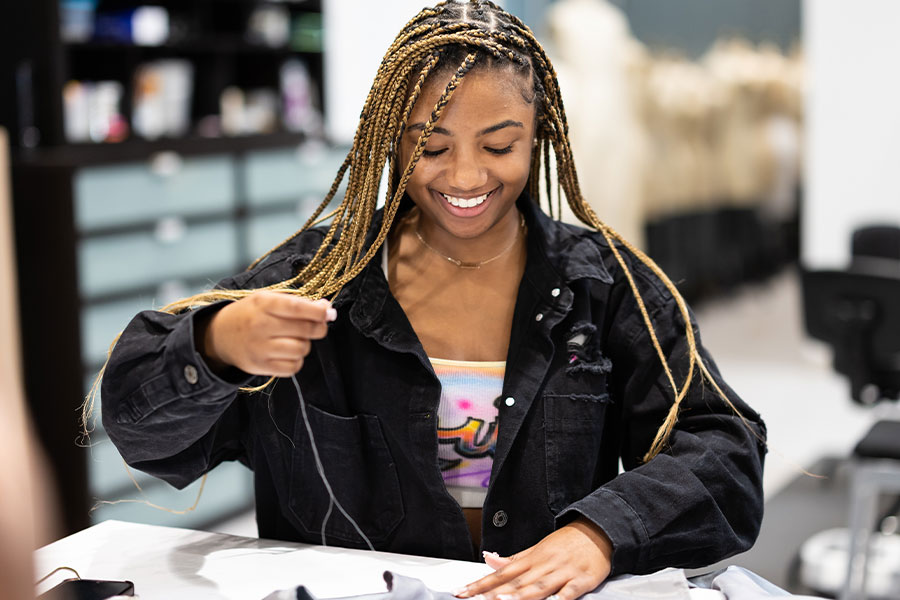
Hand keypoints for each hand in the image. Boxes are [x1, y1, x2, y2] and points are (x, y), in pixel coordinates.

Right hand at [201, 291, 334, 376]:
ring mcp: (260, 348)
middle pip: (305, 329)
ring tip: (296, 339)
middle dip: (318, 328)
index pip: (297, 308)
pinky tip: (289, 352)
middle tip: (317, 326)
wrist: (220, 335)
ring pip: (302, 349)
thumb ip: (298, 302)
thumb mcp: (268, 299)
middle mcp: (261, 325)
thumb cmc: (251, 314)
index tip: (328, 312)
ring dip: (306, 344)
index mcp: (264, 303)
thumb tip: (327, 310)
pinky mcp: (260, 366)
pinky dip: (297, 360)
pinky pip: (293, 367)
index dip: (318, 311)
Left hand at [455, 518, 612, 599]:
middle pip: (515, 582)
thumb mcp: (537, 548)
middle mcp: (543, 564)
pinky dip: (561, 598)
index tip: (463, 591)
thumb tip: (488, 558)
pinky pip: (570, 592)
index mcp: (531, 558)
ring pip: (539, 587)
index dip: (481, 583)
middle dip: (494, 593)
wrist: (597, 531)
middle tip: (475, 599)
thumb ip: (514, 559)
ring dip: (520, 595)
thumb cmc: (565, 543)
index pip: (501, 572)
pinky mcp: (582, 580)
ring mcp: (562, 572)